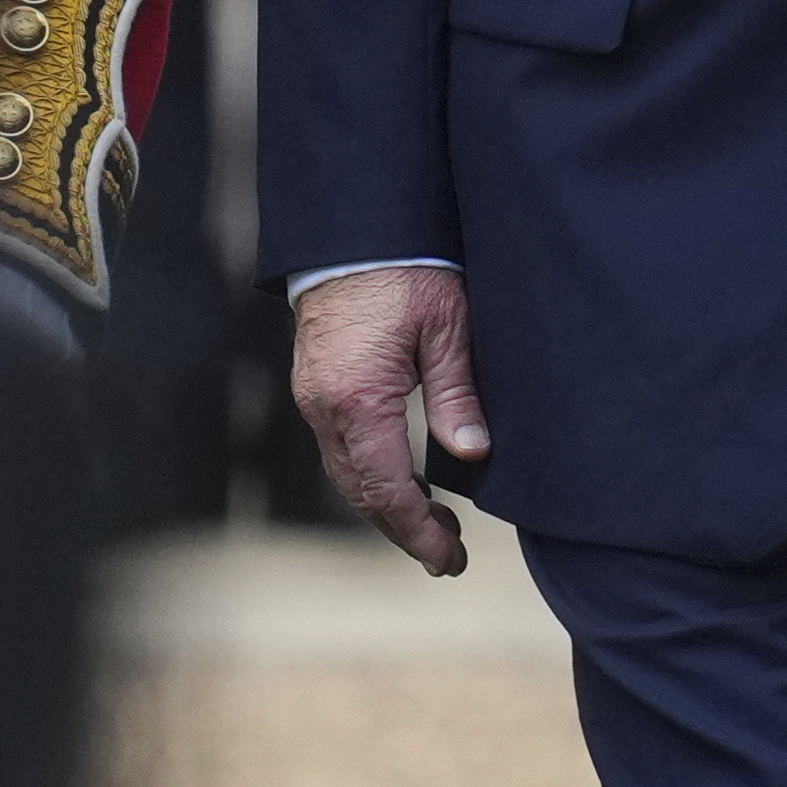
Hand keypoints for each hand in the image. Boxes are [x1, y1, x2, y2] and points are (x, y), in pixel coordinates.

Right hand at [290, 263, 495, 576]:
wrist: (352, 228)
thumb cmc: (406, 268)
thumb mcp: (447, 329)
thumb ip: (456, 395)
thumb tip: (472, 455)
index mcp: (359, 399)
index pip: (388, 489)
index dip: (419, 532)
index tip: (451, 559)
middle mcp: (325, 407)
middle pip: (361, 493)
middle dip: (404, 530)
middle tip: (449, 556)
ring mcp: (314, 397)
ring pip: (347, 474)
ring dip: (387, 506)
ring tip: (433, 527)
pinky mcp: (315, 385)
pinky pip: (340, 448)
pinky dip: (371, 476)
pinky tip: (404, 480)